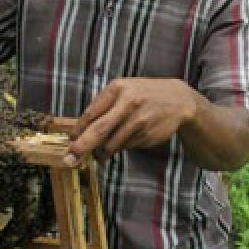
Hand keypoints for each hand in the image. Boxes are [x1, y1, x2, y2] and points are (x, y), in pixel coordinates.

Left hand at [63, 78, 197, 165]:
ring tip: (101, 154)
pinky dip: (120, 148)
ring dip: (102, 153)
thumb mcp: (124, 91)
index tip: (70, 142)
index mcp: (117, 89)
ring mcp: (139, 121)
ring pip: (112, 144)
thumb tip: (80, 132)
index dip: (78, 131)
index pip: (91, 113)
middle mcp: (128, 104)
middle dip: (81, 148)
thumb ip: (104, 107)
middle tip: (70, 159)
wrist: (178, 100)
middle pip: (98, 130)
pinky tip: (126, 140)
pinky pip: (125, 147)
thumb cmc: (144, 95)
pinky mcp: (147, 135)